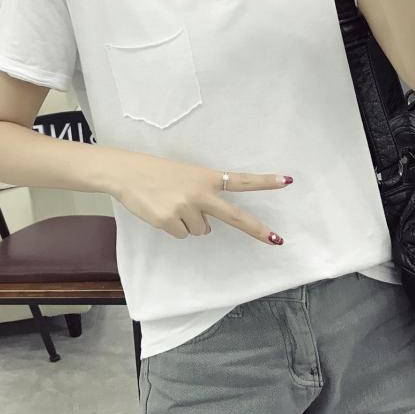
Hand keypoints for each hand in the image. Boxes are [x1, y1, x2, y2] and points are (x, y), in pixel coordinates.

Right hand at [108, 149, 291, 244]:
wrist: (127, 173)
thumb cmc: (157, 173)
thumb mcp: (186, 176)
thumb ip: (203, 195)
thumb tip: (210, 225)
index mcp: (207, 177)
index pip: (241, 180)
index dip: (264, 181)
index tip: (287, 181)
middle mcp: (201, 193)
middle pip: (235, 216)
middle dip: (257, 229)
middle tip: (277, 241)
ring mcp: (186, 208)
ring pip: (201, 230)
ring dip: (189, 222)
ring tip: (171, 204)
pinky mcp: (170, 221)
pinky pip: (182, 234)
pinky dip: (173, 227)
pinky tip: (162, 211)